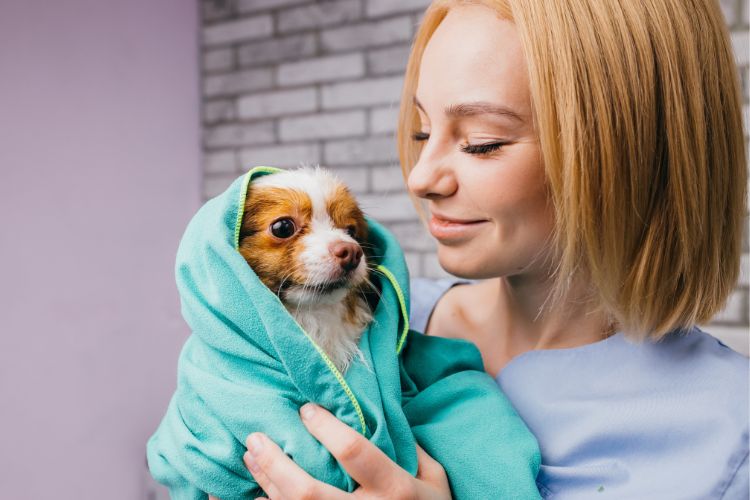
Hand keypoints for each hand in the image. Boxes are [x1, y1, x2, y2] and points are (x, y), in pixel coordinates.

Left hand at [242, 403, 451, 499]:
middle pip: (308, 492)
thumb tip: (380, 415)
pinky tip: (258, 495)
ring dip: (267, 483)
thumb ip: (411, 449)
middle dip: (275, 463)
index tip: (305, 410)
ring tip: (251, 457)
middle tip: (255, 437)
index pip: (353, 452)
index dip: (325, 428)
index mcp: (396, 489)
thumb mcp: (436, 478)